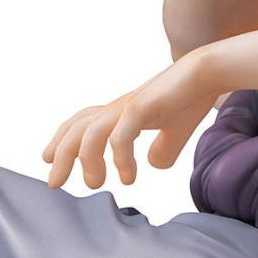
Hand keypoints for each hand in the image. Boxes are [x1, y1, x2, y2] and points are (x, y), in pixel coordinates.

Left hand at [43, 54, 219, 189]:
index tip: (49, 160)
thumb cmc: (191, 97)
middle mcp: (117, 108)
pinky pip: (120, 136)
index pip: (81, 124)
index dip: (63, 141)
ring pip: (90, 133)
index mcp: (120, 112)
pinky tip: (128, 176)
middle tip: (55, 184)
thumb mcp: (175, 131)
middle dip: (62, 156)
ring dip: (87, 161)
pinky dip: (119, 158)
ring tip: (95, 184)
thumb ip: (164, 148)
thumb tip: (154, 164)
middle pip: (77, 130)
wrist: (207, 73)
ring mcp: (128, 107)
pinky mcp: (142, 108)